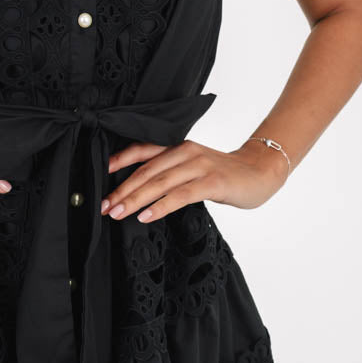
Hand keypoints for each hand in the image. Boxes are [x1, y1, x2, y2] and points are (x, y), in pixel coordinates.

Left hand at [101, 139, 288, 220]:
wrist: (261, 172)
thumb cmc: (224, 174)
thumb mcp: (193, 167)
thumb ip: (170, 172)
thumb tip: (139, 190)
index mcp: (178, 147)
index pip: (142, 150)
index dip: (119, 161)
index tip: (100, 175)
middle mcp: (186, 152)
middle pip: (146, 170)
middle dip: (122, 189)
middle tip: (105, 205)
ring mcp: (199, 166)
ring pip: (160, 182)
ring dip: (135, 199)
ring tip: (118, 213)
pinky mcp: (212, 182)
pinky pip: (181, 195)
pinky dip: (161, 206)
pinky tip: (146, 215)